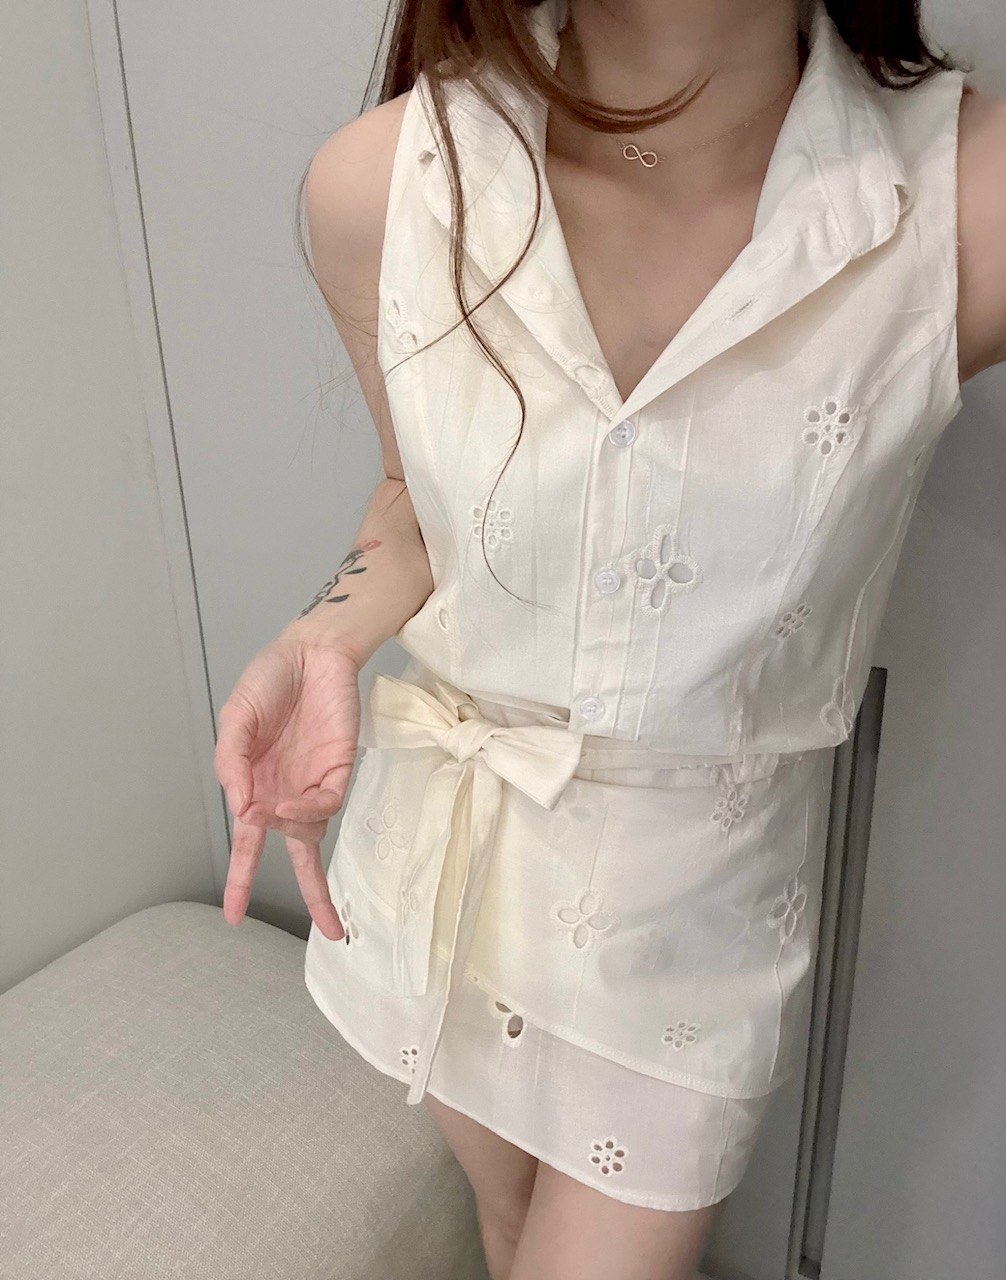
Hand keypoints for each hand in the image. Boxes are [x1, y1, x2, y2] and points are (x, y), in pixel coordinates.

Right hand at [213, 633, 363, 940]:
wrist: (310, 651)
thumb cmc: (269, 682)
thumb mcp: (235, 720)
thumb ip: (231, 763)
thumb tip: (240, 809)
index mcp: (255, 786)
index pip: (249, 844)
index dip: (241, 881)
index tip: (231, 917)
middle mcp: (285, 791)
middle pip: (298, 853)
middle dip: (313, 893)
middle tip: (328, 931)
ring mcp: (314, 782)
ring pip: (311, 831)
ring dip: (290, 830)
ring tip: (273, 808)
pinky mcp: (340, 767)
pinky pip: (327, 803)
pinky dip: (309, 810)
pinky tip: (292, 802)